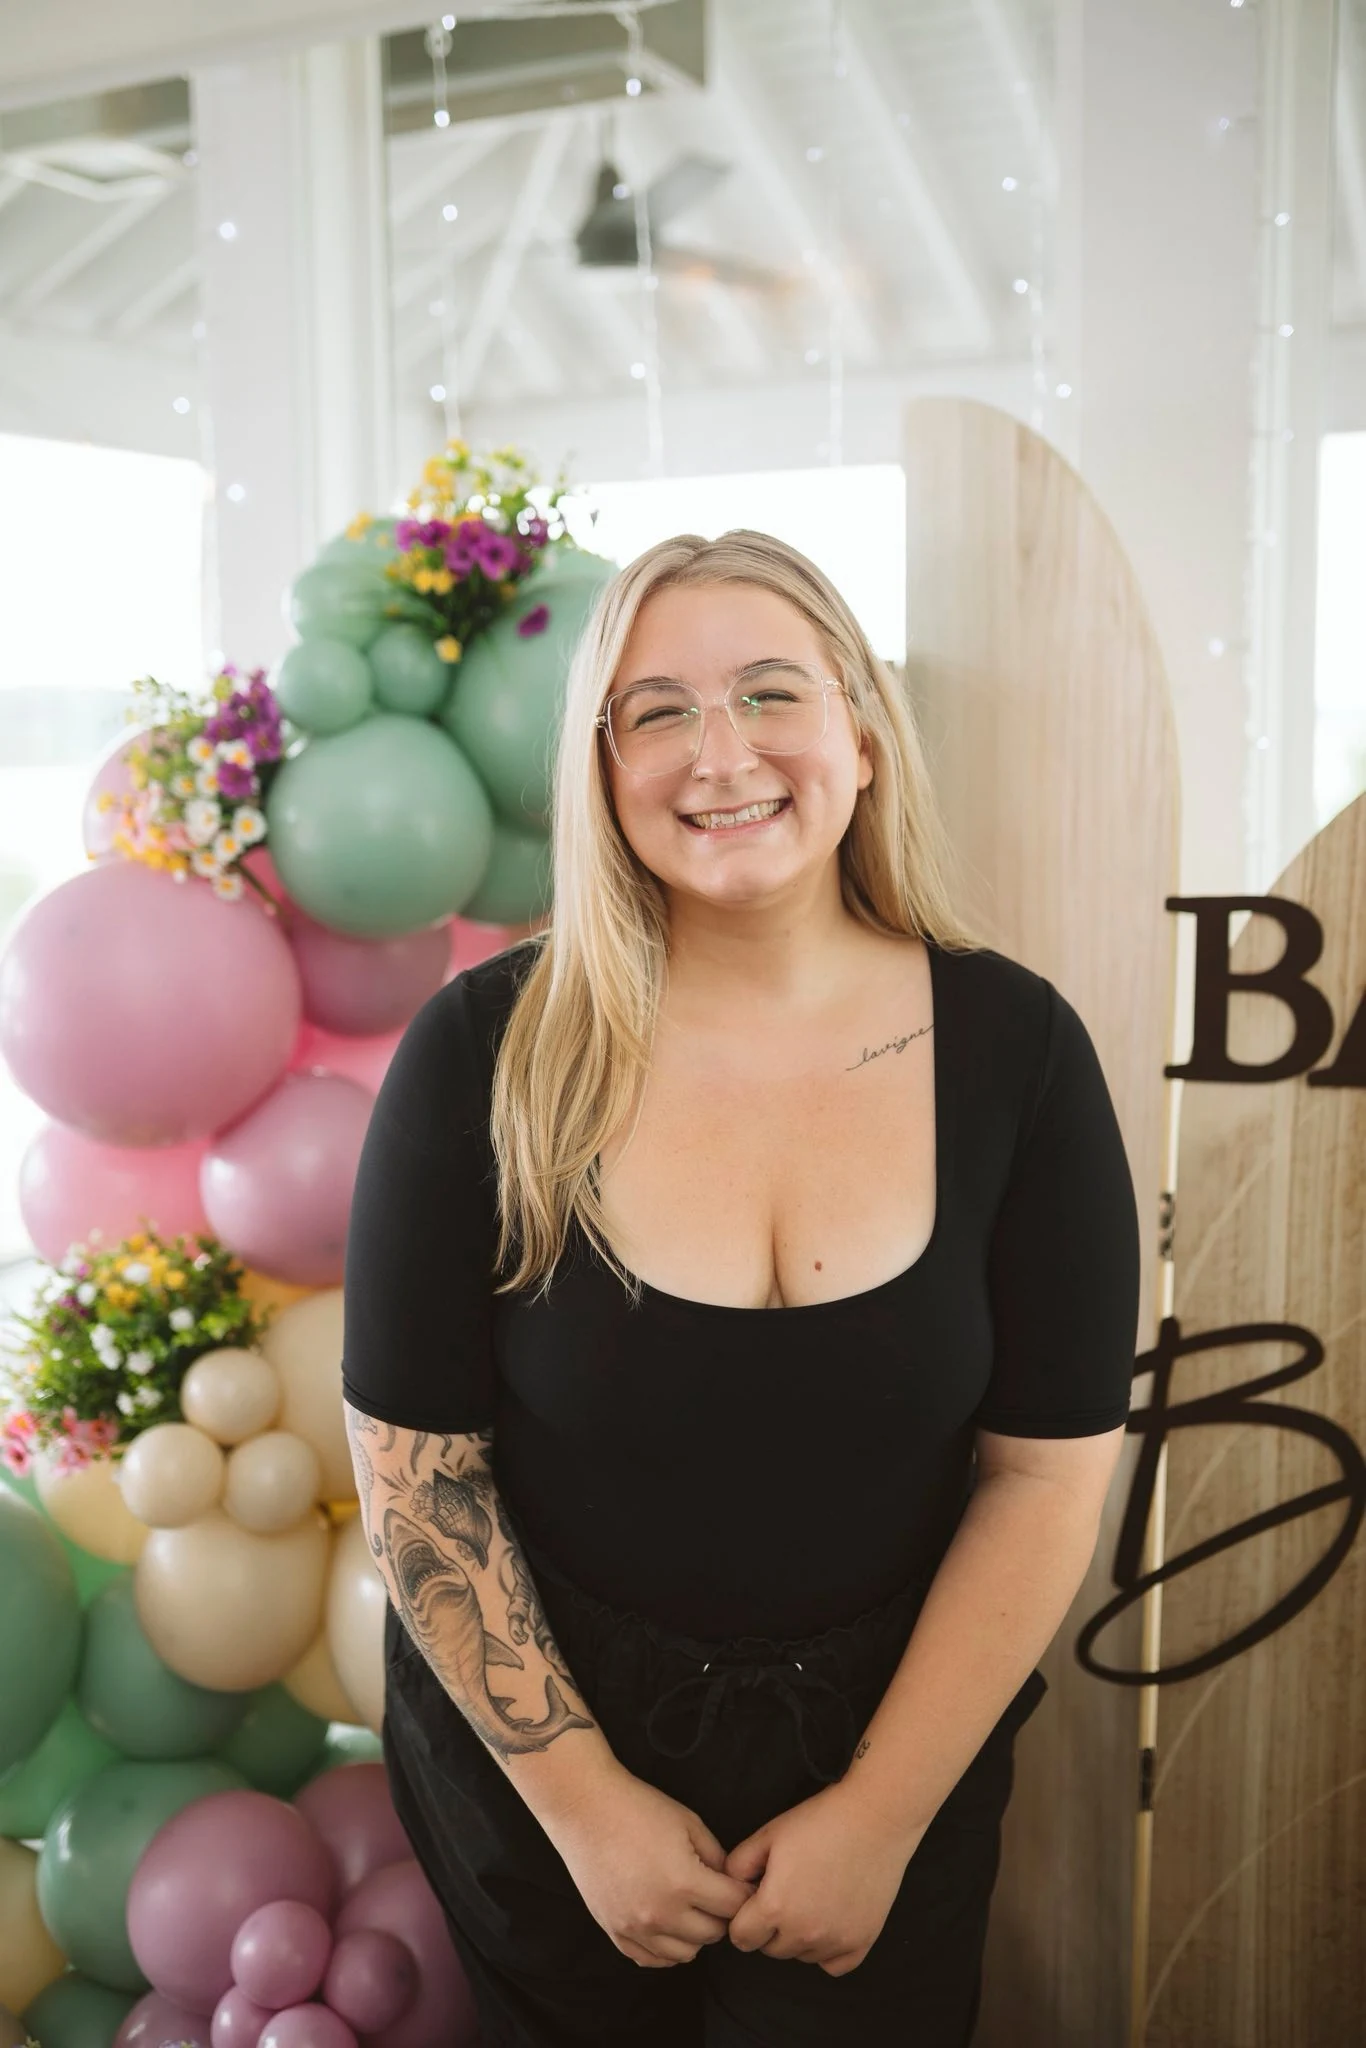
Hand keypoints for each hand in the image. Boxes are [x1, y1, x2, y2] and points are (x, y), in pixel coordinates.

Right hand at [542, 1764, 756, 1969]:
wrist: (586, 1809)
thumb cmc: (638, 1809)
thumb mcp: (690, 1823)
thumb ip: (717, 1857)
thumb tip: (731, 1882)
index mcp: (683, 1883)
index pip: (732, 1907)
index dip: (743, 1894)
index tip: (741, 1886)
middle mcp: (660, 1914)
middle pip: (712, 1934)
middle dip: (721, 1914)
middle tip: (715, 1894)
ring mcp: (634, 1927)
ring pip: (685, 1954)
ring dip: (695, 1934)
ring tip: (690, 1908)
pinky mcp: (615, 1932)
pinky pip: (651, 1960)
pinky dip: (666, 1948)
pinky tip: (667, 1925)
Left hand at [723, 1781, 926, 1975]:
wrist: (875, 1817)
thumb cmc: (820, 1821)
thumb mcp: (769, 1833)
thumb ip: (738, 1864)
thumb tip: (729, 1887)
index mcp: (775, 1907)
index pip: (741, 1938)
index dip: (742, 1917)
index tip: (755, 1898)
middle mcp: (804, 1932)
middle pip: (771, 1949)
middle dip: (770, 1927)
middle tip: (786, 1892)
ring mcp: (836, 1940)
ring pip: (802, 1955)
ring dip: (799, 1936)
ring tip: (811, 1897)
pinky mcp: (862, 1941)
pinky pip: (834, 1965)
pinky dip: (828, 1949)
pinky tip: (829, 1919)